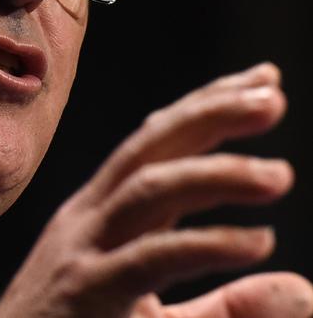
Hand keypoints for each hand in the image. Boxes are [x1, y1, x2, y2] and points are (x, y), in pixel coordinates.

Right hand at [0, 63, 312, 317]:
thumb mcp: (156, 314)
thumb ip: (227, 304)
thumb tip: (302, 288)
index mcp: (102, 211)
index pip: (155, 143)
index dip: (205, 106)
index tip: (261, 81)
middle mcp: (91, 217)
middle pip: (150, 148)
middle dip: (209, 114)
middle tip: (272, 95)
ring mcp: (84, 250)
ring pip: (147, 190)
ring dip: (214, 174)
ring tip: (277, 176)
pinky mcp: (86, 292)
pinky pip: (149, 258)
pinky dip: (203, 244)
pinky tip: (255, 243)